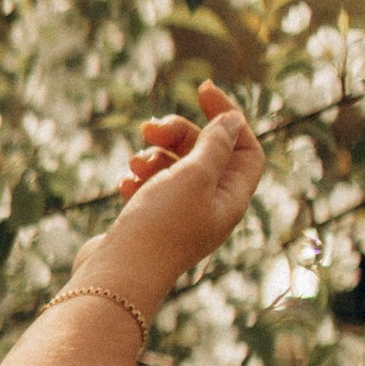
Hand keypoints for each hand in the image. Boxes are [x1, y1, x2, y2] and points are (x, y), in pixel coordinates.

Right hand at [104, 78, 264, 301]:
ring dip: (153, 155)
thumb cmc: (160, 225)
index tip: (201, 91)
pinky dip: (138, 178)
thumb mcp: (194, 176)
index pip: (246, 148)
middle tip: (149, 129)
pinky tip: (125, 185)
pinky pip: (149, 187)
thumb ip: (215, 145)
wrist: (118, 274)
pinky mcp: (150, 222)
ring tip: (134, 163)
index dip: (230, 116)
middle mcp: (210, 207)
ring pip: (173, 168)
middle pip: (205, 153)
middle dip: (178, 133)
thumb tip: (232, 120)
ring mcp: (179, 216)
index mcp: (231, 198)